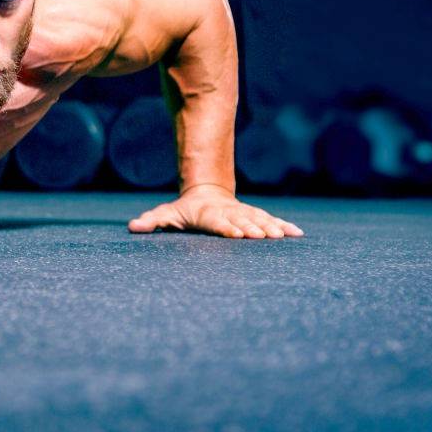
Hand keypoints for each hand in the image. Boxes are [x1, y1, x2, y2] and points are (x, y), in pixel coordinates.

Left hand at [127, 184, 303, 238]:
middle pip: (242, 221)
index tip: (236, 235)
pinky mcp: (254, 216)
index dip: (226, 228)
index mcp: (208, 215)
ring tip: (285, 236)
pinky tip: (297, 234)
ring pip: (259, 219)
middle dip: (253, 228)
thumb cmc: (185, 211)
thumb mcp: (167, 214)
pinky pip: (271, 220)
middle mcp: (229, 213)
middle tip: (265, 237)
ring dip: (272, 227)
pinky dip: (284, 226)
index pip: (218, 222)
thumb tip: (133, 226)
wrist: (206, 194)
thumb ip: (152, 221)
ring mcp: (243, 214)